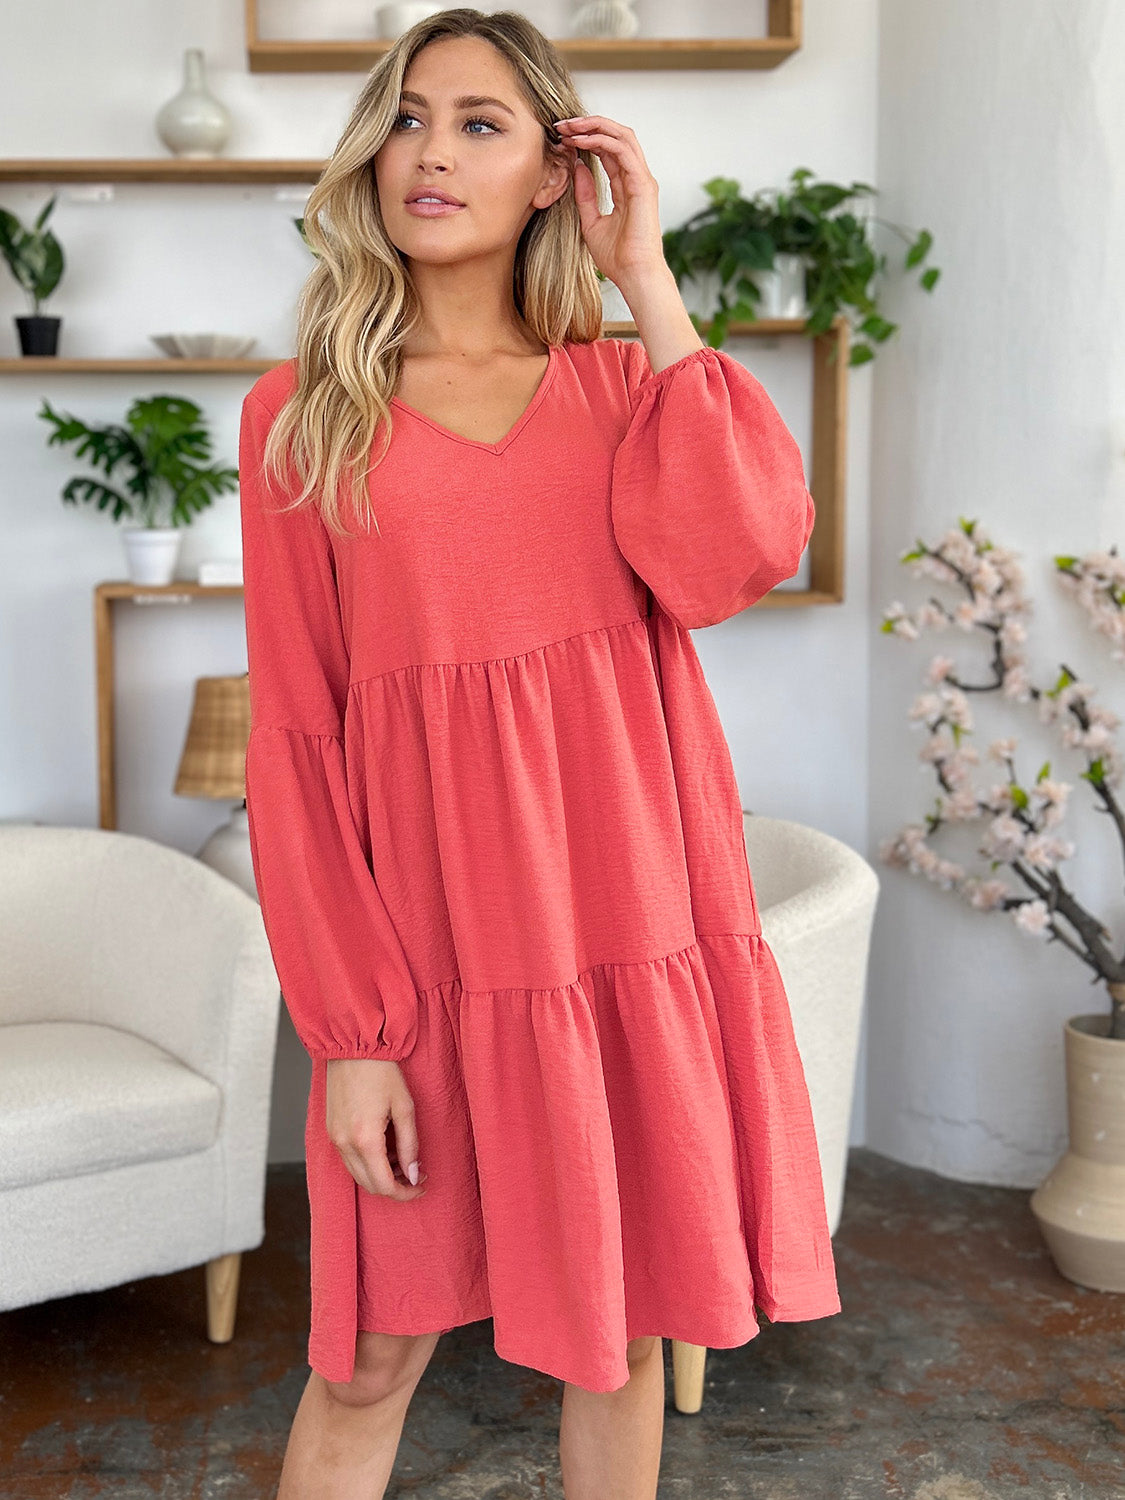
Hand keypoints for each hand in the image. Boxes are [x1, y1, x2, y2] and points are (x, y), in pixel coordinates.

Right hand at [325, 1058, 427, 1200]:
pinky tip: (386, 1148)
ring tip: (404, 1158)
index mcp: (364, 1139)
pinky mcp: (332, 1130)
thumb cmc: (381, 1071)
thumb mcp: (405, 1107)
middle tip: (417, 1174)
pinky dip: (368, 1162)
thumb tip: (414, 1174)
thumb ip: (410, 1145)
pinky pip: (350, 1159)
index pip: (384, 1185)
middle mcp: (344, 1144)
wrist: (354, 1047)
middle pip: (369, 1185)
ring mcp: (335, 1138)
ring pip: (358, 1174)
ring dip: (381, 1175)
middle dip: (395, 1186)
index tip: (421, 1186)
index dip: (405, 1192)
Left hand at [554, 114, 668, 293]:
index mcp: (626, 186)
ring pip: (622, 136)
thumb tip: (578, 167)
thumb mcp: (591, 222)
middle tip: (563, 125)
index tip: (562, 139)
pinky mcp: (643, 184)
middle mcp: (636, 178)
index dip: (585, 139)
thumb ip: (585, 195)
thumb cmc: (618, 258)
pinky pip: (622, 150)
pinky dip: (601, 140)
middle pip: (616, 136)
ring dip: (594, 126)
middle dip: (588, 125)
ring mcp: (642, 179)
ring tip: (570, 127)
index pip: (608, 150)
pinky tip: (581, 141)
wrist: (634, 275)